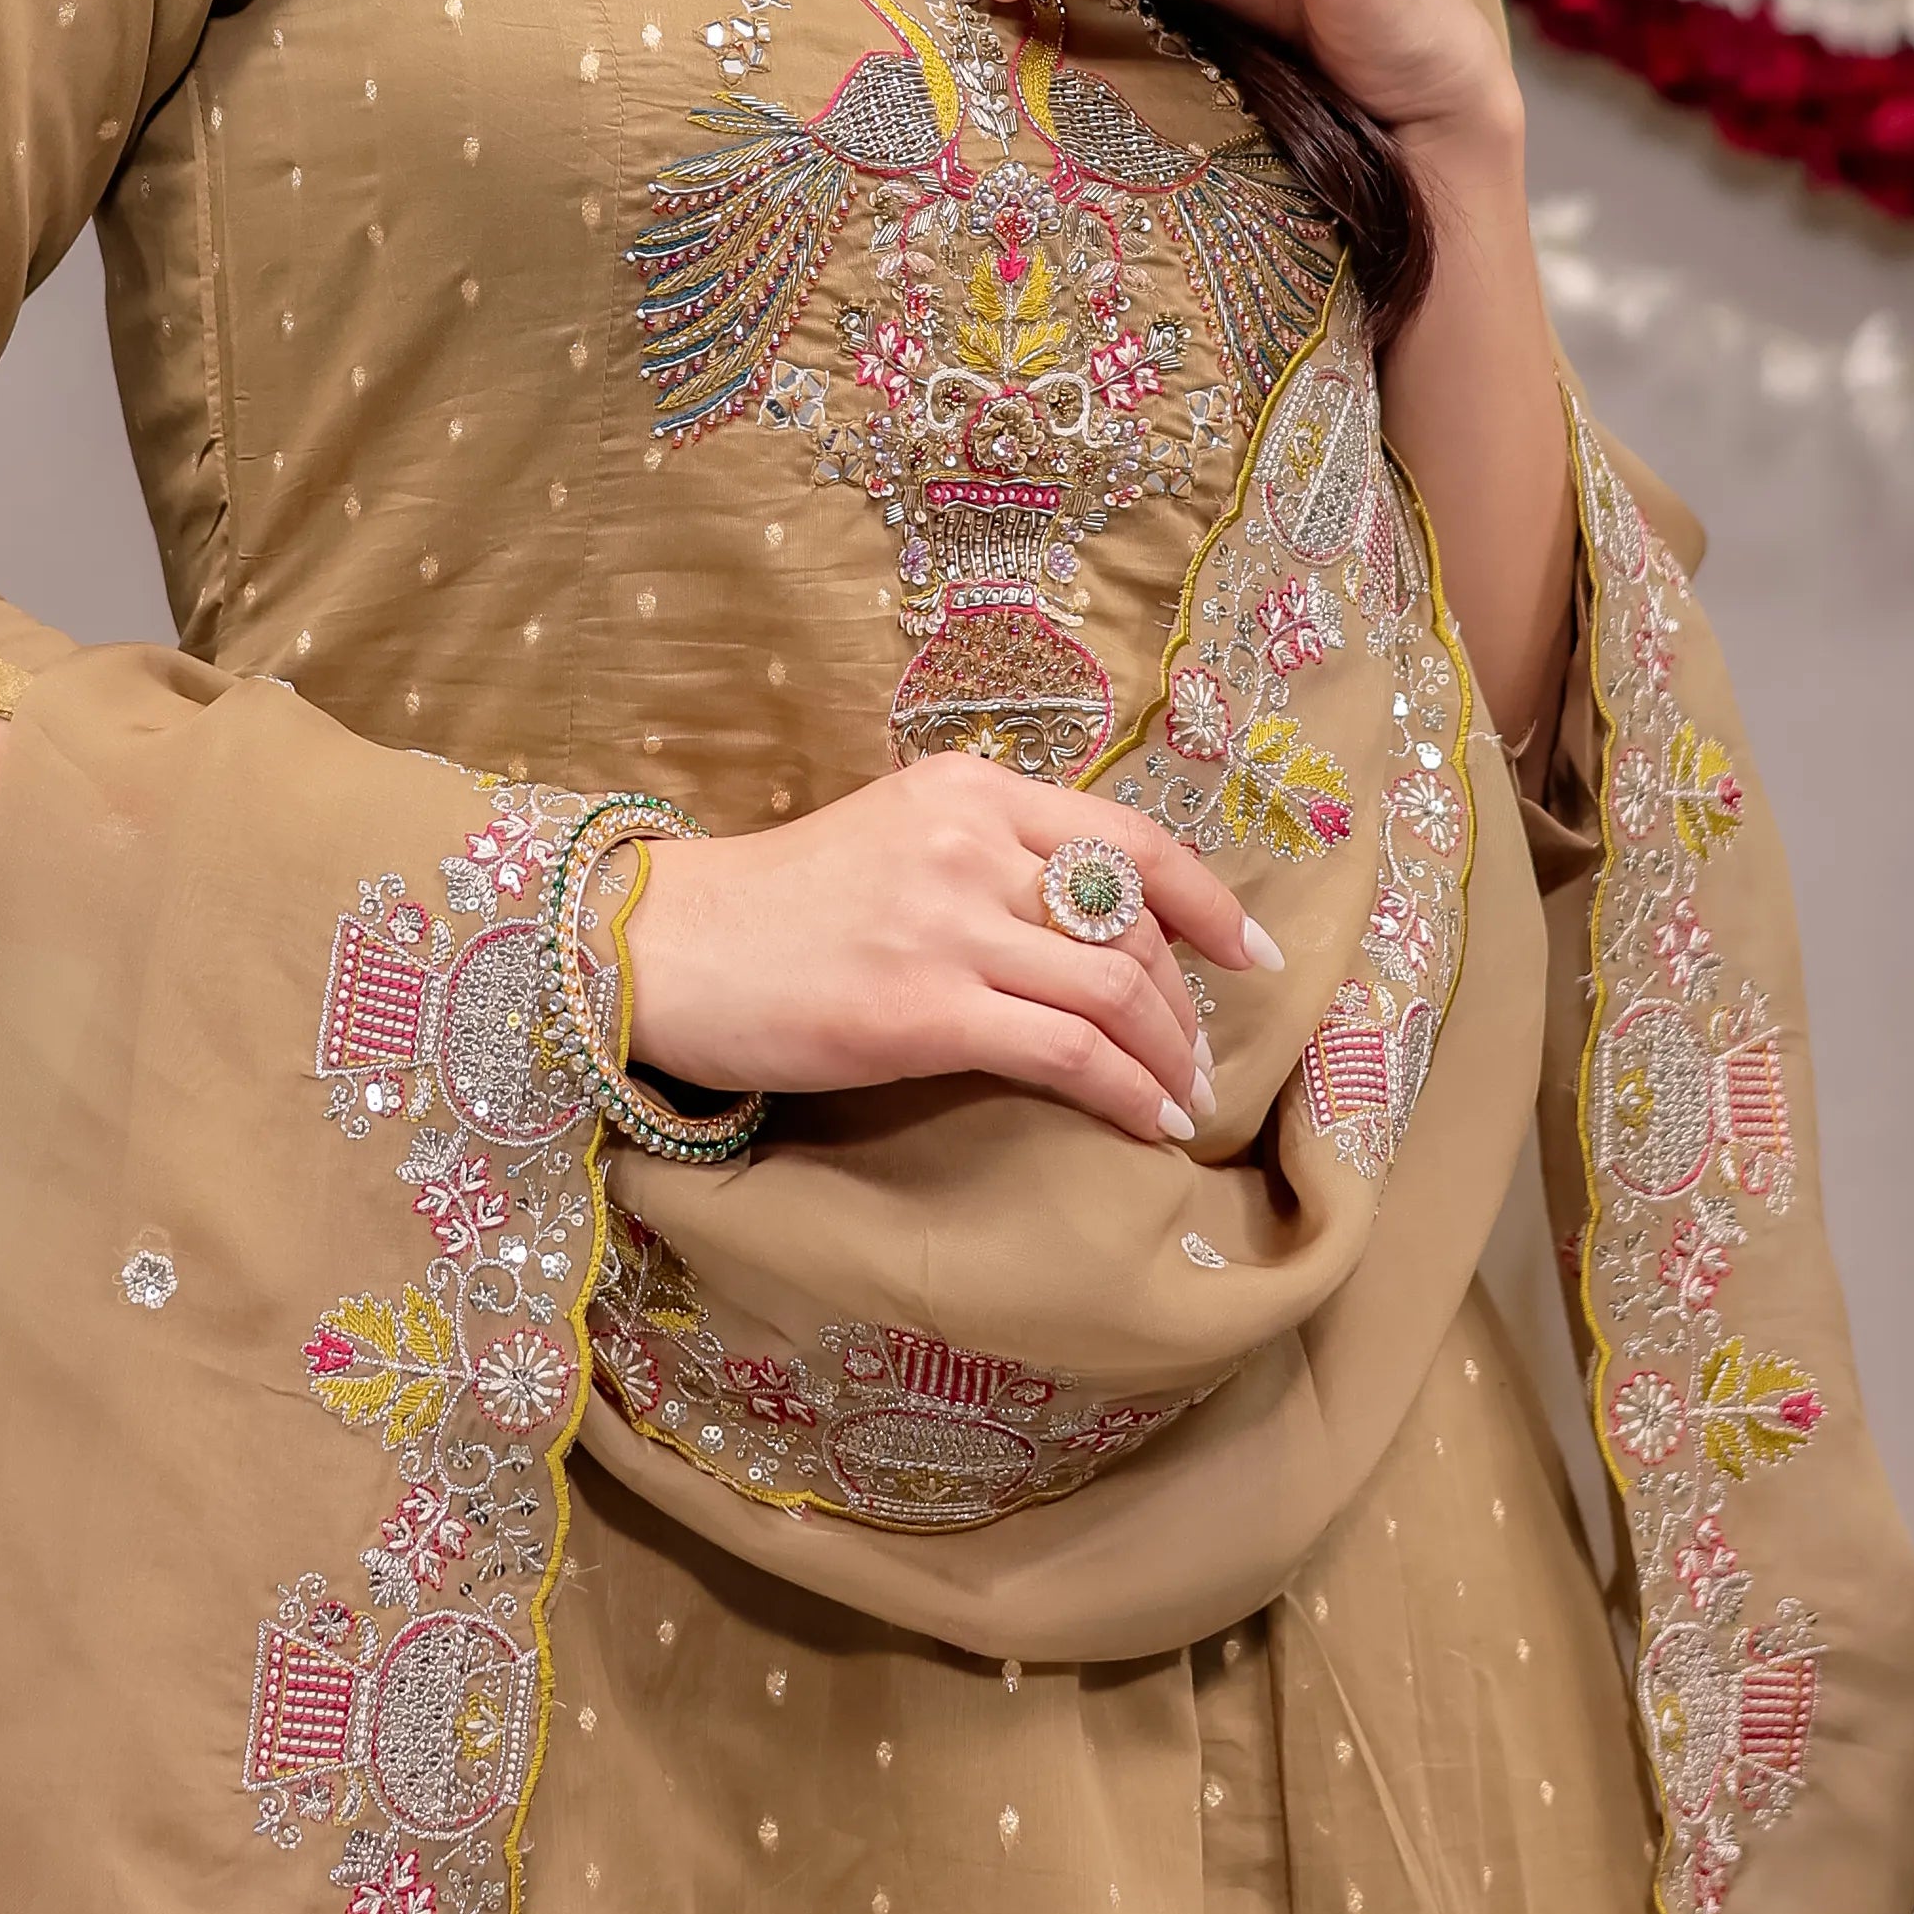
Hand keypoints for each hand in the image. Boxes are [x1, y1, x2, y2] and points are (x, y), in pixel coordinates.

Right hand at [618, 759, 1278, 1150]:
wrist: (663, 948)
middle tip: (1199, 1059)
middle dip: (1184, 1000)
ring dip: (1167, 1054)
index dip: (1208, 900)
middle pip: (1132, 920)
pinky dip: (1125, 1090)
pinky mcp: (921, 1008)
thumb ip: (985, 857)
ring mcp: (946, 923)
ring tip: (1182, 1100)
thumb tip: (1092, 924)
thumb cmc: (775, 907)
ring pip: (1114, 987)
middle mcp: (969, 842)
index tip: (1250, 955)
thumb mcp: (893, 839)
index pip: (1130, 836)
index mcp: (969, 790)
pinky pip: (1066, 1051)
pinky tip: (1145, 1122)